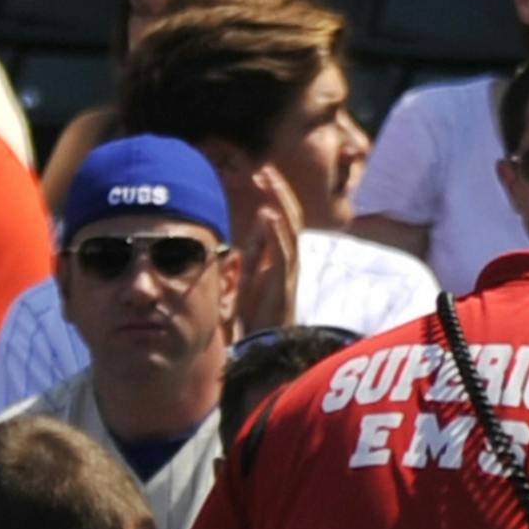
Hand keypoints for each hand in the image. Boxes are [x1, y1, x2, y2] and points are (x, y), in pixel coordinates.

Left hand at [231, 164, 303, 335]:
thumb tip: (239, 247)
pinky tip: (269, 215)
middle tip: (262, 170)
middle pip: (288, 219)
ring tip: (267, 181)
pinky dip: (277, 235)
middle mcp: (286, 264)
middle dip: (277, 193)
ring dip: (278, 204)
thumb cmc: (250, 327)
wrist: (261, 358)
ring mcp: (287, 276)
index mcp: (276, 262)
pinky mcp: (284, 289)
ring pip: (290, 231)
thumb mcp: (241, 288)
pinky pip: (284, 256)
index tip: (258, 174)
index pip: (280, 220)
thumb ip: (244, 267)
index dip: (272, 196)